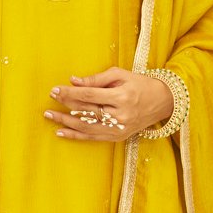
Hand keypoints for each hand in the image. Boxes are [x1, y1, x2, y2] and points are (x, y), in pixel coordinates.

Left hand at [42, 67, 173, 141]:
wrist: (163, 102)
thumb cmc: (140, 84)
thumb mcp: (121, 75)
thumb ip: (96, 79)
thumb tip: (73, 81)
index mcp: (121, 97)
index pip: (89, 95)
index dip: (70, 93)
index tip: (55, 89)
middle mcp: (120, 115)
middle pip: (86, 111)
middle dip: (66, 105)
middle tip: (50, 100)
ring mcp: (119, 129)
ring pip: (86, 127)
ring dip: (65, 122)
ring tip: (49, 116)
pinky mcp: (118, 137)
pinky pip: (92, 137)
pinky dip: (75, 135)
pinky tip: (61, 132)